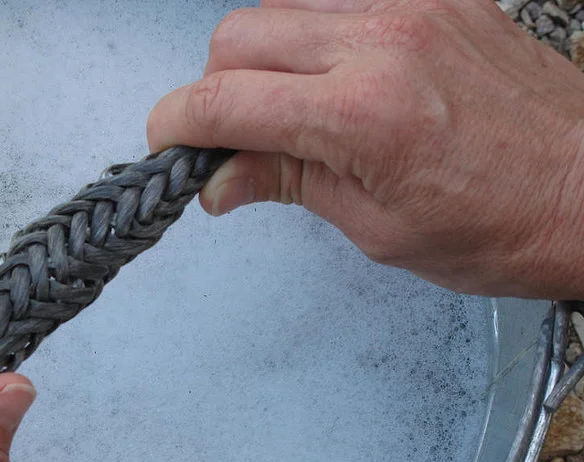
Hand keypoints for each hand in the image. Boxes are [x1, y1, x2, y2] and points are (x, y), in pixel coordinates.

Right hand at [147, 0, 583, 298]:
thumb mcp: (376, 228)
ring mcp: (411, 7)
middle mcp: (382, 42)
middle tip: (232, 138)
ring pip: (279, 7)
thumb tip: (218, 179)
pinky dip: (311, 35)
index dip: (175, 123)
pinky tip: (329, 77)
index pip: (224, 98)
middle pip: (237, 34)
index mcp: (363, 115)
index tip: (168, 144)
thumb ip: (287, 183)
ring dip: (260, 58)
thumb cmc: (504, 224)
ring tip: (288, 110)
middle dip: (214, 88)